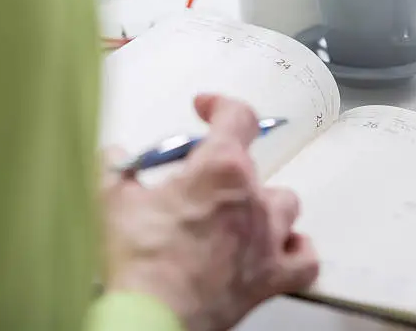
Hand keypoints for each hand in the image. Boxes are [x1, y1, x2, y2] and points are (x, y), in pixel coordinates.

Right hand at [100, 94, 318, 330]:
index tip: (207, 108)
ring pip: (285, 203)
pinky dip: (295, 249)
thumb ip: (114, 168)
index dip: (222, 105)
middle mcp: (253, 198)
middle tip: (196, 182)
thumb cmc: (139, 264)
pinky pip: (304, 257)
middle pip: (253, 164)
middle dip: (224, 167)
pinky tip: (279, 247)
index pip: (238, 116)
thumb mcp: (111, 202)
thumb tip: (113, 155)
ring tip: (238, 211)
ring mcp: (268, 238)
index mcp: (221, 169)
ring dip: (263, 203)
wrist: (152, 319)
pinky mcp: (272, 275)